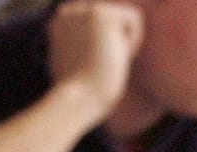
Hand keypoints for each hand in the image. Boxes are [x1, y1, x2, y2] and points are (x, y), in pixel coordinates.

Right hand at [47, 0, 143, 118]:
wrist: (81, 96)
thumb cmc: (82, 90)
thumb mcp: (78, 64)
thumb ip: (85, 46)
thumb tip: (102, 46)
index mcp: (61, 22)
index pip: (102, 20)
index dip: (107, 42)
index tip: (95, 63)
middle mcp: (69, 11)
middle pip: (115, 18)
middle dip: (117, 40)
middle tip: (103, 63)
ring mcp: (82, 10)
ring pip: (125, 16)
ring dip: (126, 41)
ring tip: (107, 59)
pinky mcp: (99, 13)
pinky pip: (135, 17)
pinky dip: (134, 39)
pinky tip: (116, 54)